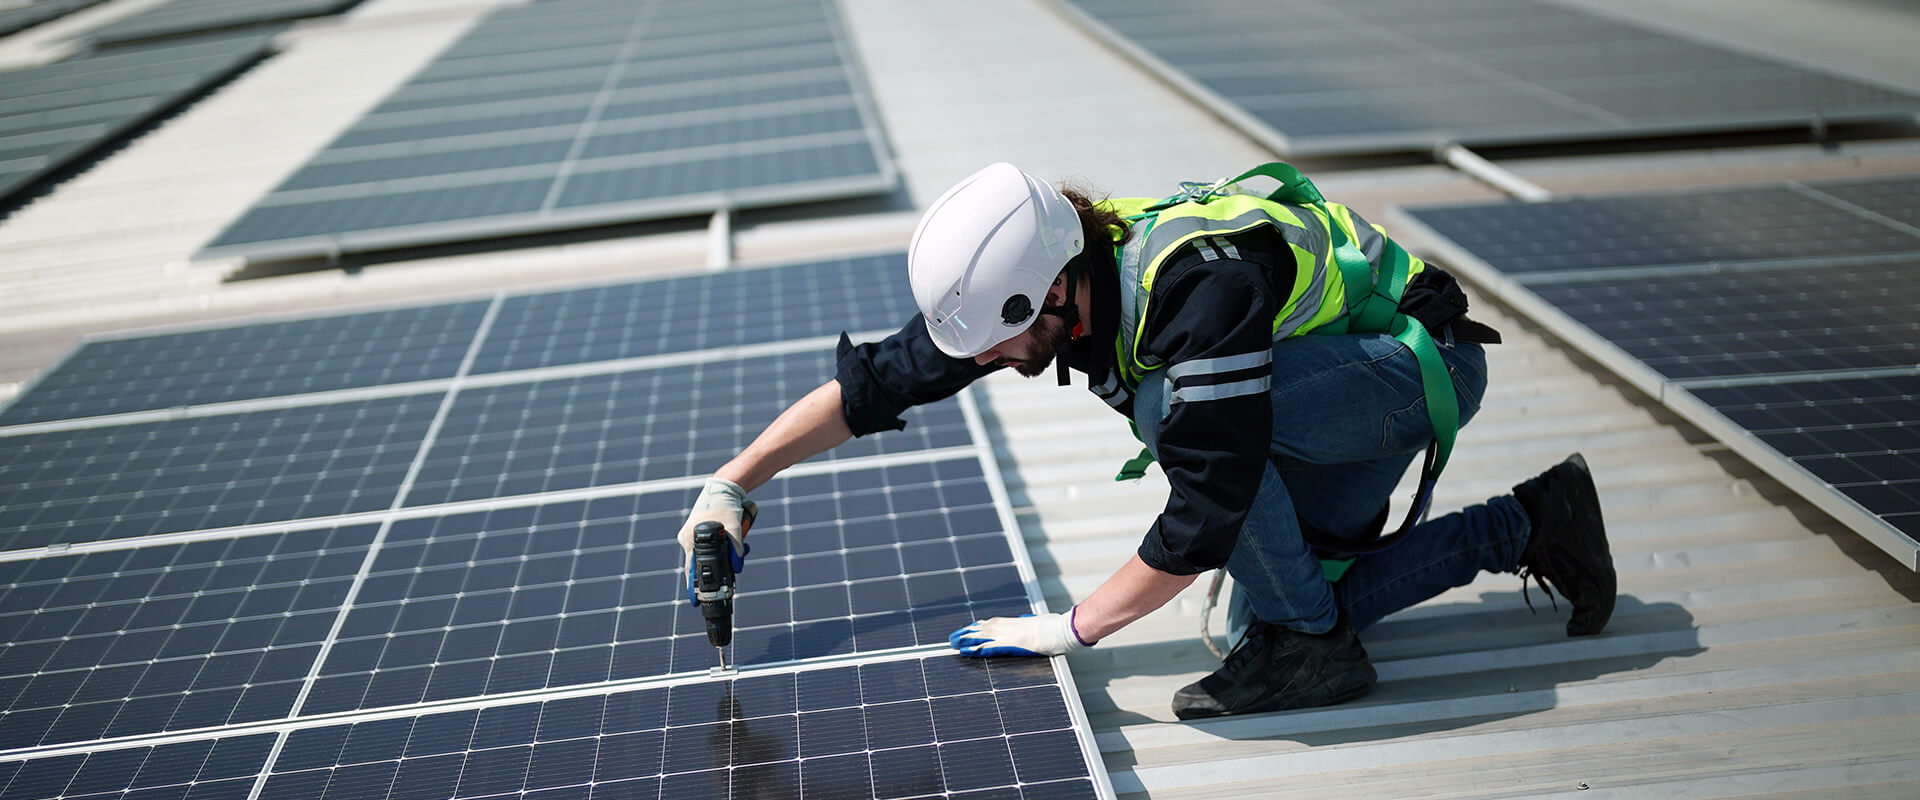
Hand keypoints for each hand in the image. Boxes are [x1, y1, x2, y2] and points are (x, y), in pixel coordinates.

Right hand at [679, 478, 756, 601]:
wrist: (725, 486)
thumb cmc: (725, 504)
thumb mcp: (734, 526)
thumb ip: (736, 547)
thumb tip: (738, 567)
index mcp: (689, 538)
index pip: (689, 569)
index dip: (693, 586)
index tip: (695, 600)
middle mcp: (687, 538)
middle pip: (698, 564)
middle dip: (715, 571)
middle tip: (728, 580)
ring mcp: (692, 534)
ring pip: (705, 555)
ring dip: (721, 558)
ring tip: (739, 554)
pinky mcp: (700, 531)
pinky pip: (708, 546)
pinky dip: (720, 549)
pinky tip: (735, 545)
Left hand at [949, 608, 1091, 656]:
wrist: (1060, 629)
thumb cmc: (1053, 625)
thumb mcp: (1039, 620)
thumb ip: (1029, 621)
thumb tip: (1026, 618)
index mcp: (1013, 621)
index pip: (989, 623)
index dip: (976, 627)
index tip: (966, 629)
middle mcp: (1007, 627)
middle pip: (980, 628)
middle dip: (965, 633)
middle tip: (951, 638)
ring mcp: (1007, 635)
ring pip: (979, 636)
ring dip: (964, 641)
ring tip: (951, 644)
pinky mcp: (1009, 645)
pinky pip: (987, 648)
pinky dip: (975, 650)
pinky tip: (964, 652)